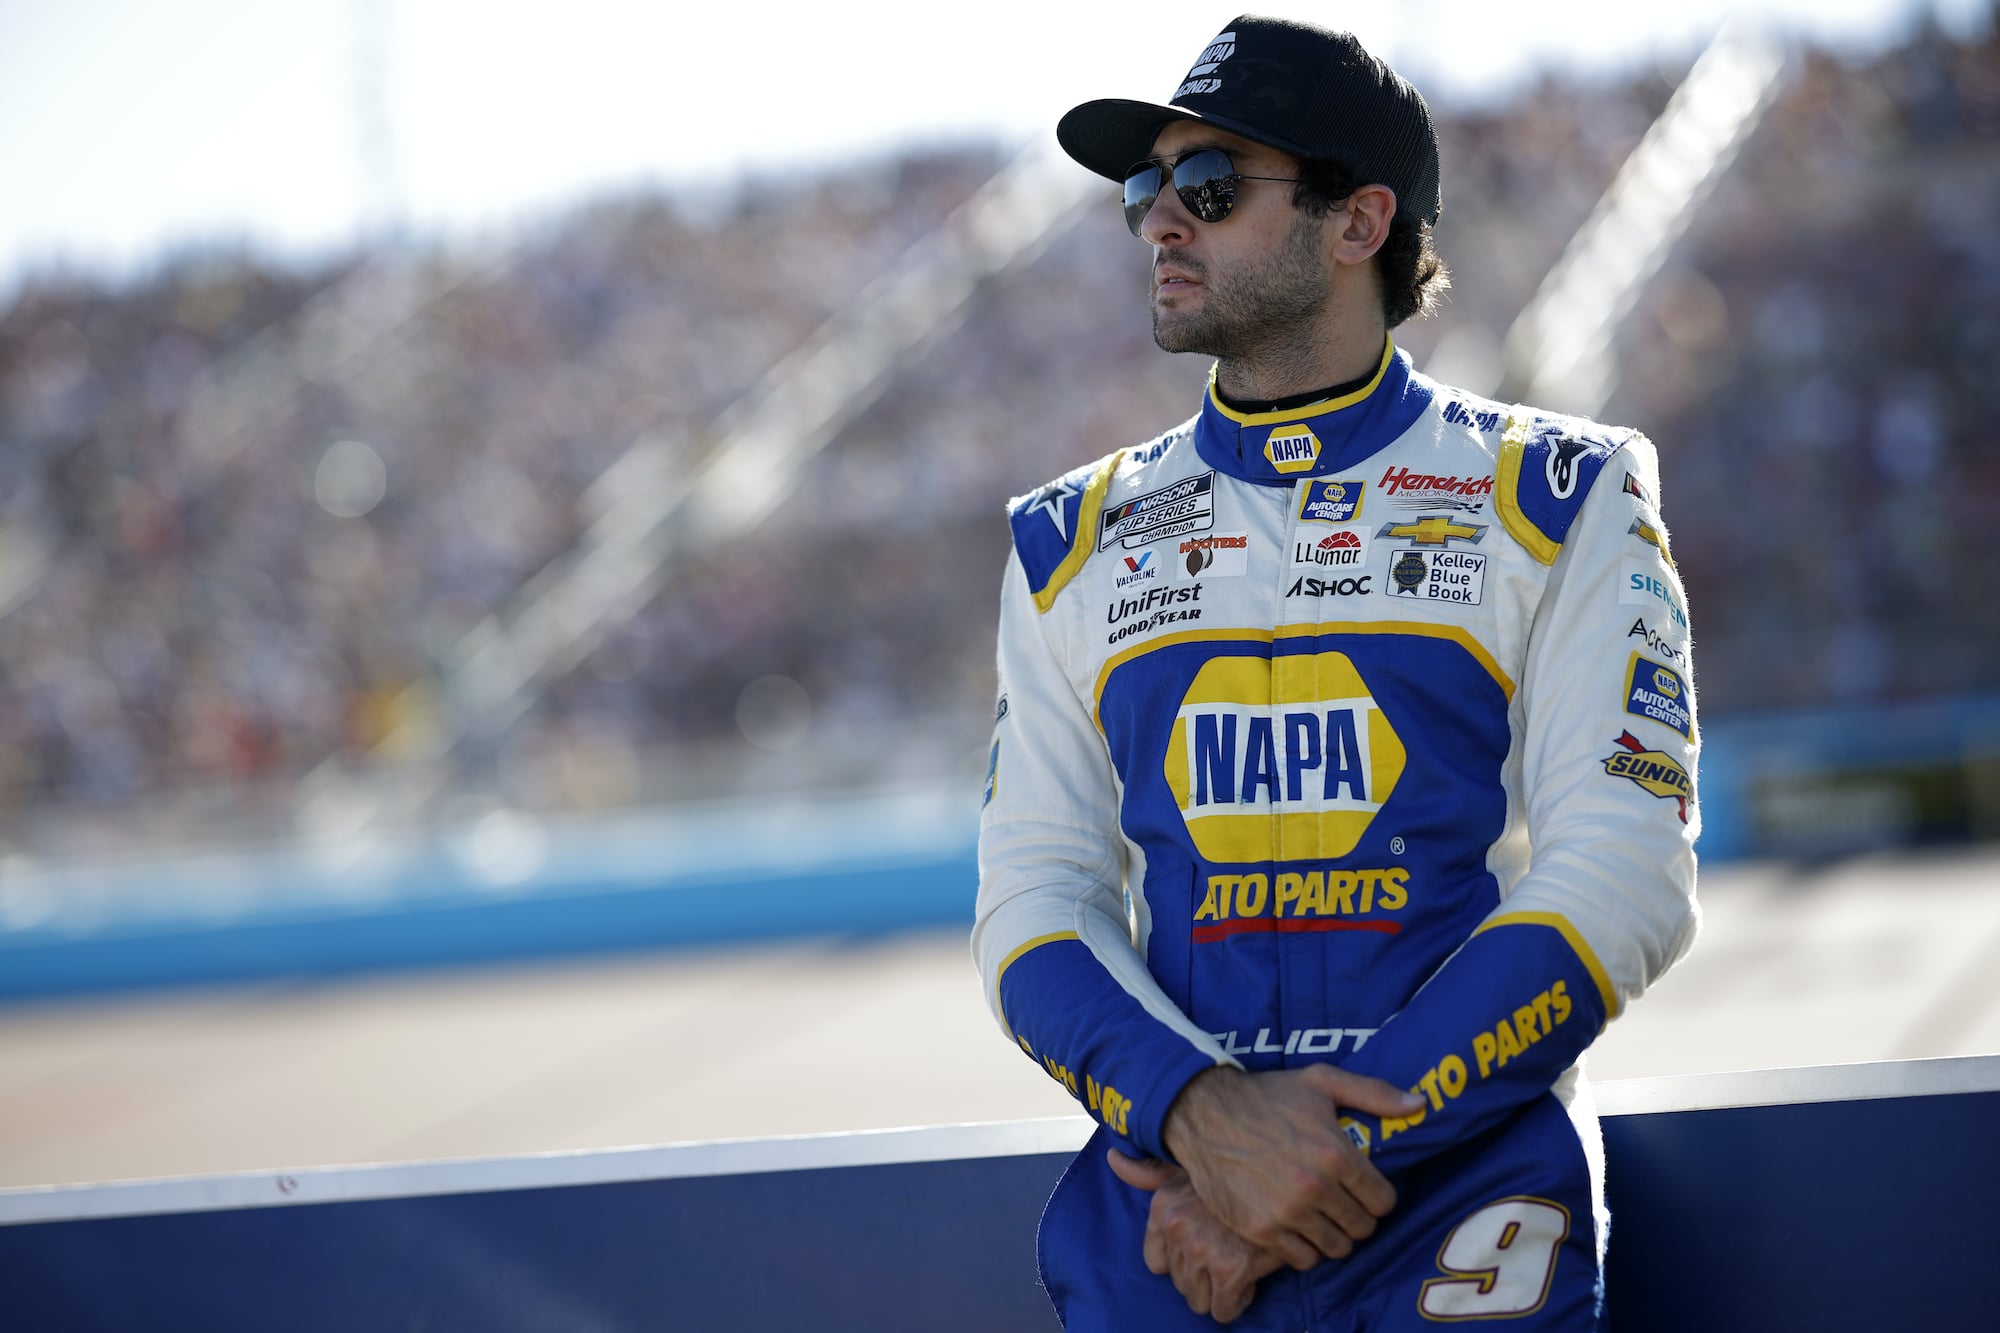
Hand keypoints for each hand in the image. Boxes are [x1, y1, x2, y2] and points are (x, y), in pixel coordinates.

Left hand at [1108, 1150, 1282, 1323]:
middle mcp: (1177, 1226)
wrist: (1287, 1182)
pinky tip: (1251, 1277)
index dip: (1185, 1261)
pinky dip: (1238, 1302)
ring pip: (1198, 1301)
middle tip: (1230, 1253)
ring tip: (1239, 1263)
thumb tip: (1113, 1159)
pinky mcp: (1230, 1269)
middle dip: (1205, 1276)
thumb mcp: (1187, 1169)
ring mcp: (1202, 1247)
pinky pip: (1223, 1310)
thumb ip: (1149, 1172)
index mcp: (1163, 1205)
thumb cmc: (1237, 1179)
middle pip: (1180, 1284)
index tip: (1207, 1247)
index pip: (1157, 1264)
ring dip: (1220, 1290)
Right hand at [1160, 1064, 1423, 1270]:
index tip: (1362, 1190)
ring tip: (1319, 1216)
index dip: (1376, 1196)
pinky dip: (1303, 1248)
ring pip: (1335, 1248)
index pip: (1383, 1201)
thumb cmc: (1267, 1096)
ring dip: (1332, 1235)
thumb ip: (1374, 1093)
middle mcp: (1315, 1187)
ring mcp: (1286, 1212)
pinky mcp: (1260, 1230)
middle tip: (1340, 1203)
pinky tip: (1295, 1226)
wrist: (1204, 1113)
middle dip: (1356, 1217)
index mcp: (1336, 1153)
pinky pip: (1301, 1259)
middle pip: (1362, 1229)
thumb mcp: (1321, 1082)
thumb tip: (1419, 1105)